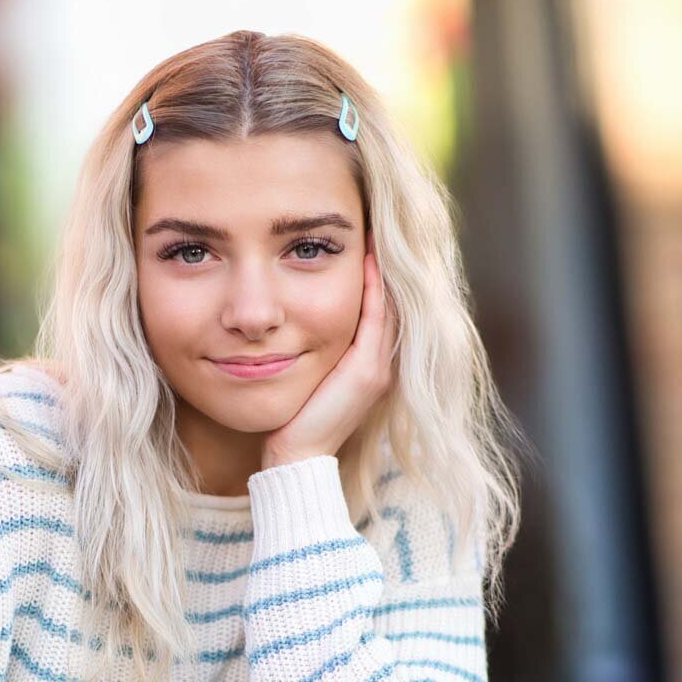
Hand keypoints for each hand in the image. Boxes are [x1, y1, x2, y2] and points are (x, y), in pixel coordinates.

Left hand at [261, 235, 394, 469]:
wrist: (296, 458)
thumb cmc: (292, 420)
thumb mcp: (306, 377)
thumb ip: (311, 351)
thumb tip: (289, 324)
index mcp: (368, 366)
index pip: (379, 309)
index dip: (376, 273)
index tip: (366, 237)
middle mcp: (381, 366)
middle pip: (392, 302)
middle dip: (384, 263)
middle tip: (377, 223)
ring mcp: (378, 369)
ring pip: (389, 306)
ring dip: (383, 268)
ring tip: (376, 231)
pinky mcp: (367, 373)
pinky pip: (375, 319)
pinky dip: (373, 288)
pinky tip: (366, 259)